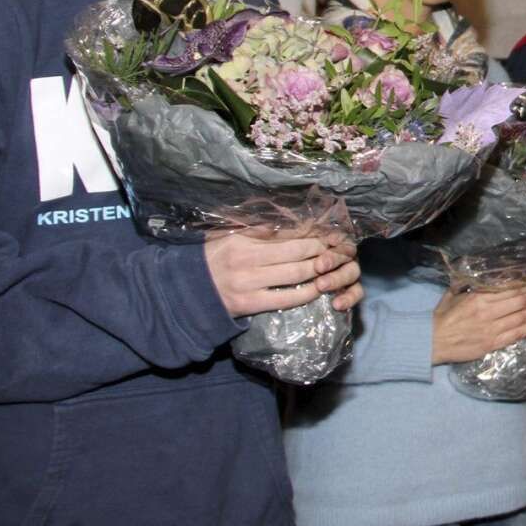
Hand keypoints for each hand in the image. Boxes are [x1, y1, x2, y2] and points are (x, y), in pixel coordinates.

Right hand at [205, 228, 360, 317]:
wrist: (187, 291)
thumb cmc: (212, 260)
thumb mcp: (229, 236)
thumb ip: (257, 229)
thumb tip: (289, 221)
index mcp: (243, 238)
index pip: (286, 233)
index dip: (312, 232)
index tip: (330, 231)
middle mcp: (247, 258)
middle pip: (297, 251)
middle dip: (322, 248)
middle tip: (338, 248)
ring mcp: (249, 282)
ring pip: (295, 273)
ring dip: (319, 269)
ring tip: (332, 266)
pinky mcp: (251, 304)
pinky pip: (287, 298)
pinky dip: (307, 292)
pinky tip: (318, 288)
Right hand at [431, 287, 525, 364]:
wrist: (432, 342)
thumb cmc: (442, 318)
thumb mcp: (452, 294)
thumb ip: (467, 284)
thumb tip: (476, 273)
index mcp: (478, 298)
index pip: (510, 288)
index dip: (525, 286)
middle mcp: (487, 312)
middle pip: (521, 302)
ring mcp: (491, 329)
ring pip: (522, 318)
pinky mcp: (492, 344)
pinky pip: (516, 335)